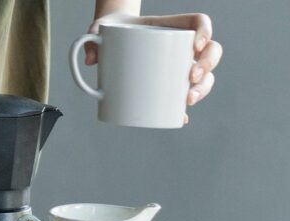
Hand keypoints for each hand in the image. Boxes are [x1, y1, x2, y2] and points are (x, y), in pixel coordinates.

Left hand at [86, 12, 221, 121]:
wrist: (108, 37)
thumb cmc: (109, 30)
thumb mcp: (99, 29)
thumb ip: (92, 38)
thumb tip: (90, 61)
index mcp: (171, 26)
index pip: (199, 22)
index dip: (205, 30)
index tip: (195, 45)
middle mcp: (181, 46)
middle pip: (210, 50)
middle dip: (208, 65)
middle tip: (192, 77)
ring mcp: (178, 65)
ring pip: (205, 75)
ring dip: (204, 88)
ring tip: (189, 99)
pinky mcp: (168, 83)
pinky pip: (183, 95)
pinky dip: (183, 108)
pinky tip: (181, 117)